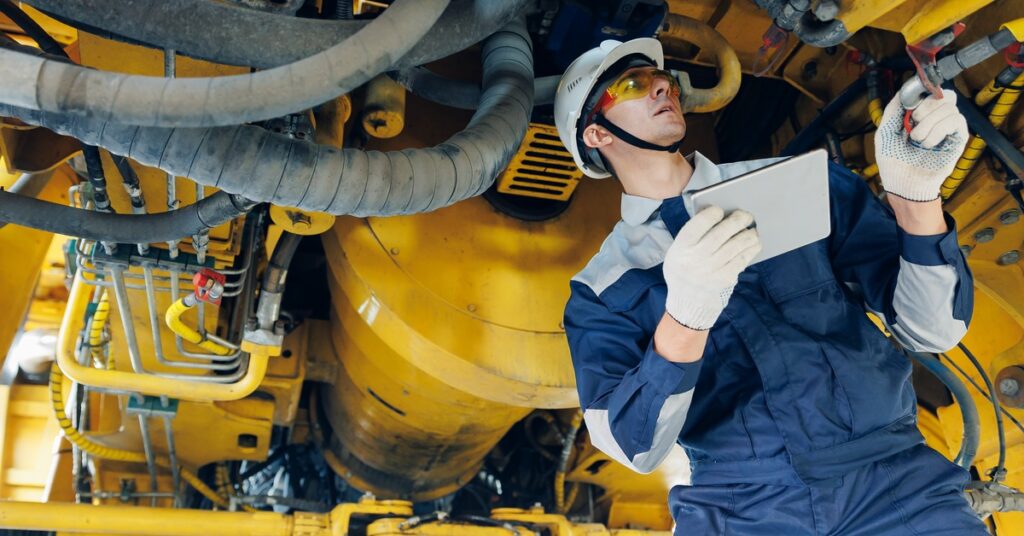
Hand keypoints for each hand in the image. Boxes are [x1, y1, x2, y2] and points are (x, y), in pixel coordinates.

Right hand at [663, 206, 760, 329]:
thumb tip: (714, 214)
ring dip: (749, 233)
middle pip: (723, 231)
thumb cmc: (684, 270)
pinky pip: (743, 258)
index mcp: (682, 247)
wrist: (688, 303)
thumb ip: (692, 234)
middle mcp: (697, 257)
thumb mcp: (677, 252)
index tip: (720, 210)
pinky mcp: (726, 278)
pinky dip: (751, 248)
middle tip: (746, 216)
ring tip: (752, 230)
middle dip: (738, 219)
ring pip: (737, 243)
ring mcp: (713, 269)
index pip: (699, 223)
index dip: (713, 213)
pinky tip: (753, 243)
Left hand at [875, 88, 967, 201]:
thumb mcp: (885, 132)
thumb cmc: (894, 161)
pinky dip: (938, 131)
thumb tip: (904, 91)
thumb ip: (893, 109)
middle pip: (944, 95)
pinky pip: (955, 121)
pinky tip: (928, 144)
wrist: (903, 183)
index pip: (931, 92)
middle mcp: (937, 119)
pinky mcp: (958, 139)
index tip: (910, 107)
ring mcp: (948, 128)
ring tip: (918, 140)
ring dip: (928, 123)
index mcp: (921, 115)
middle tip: (914, 123)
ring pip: (949, 107)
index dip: (922, 94)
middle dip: (925, 107)